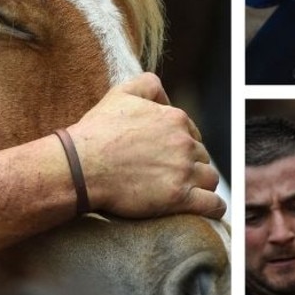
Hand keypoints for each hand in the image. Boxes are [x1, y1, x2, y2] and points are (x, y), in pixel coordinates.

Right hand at [66, 73, 224, 219]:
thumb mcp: (120, 93)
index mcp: (175, 119)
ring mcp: (182, 171)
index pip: (192, 134)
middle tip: (169, 175)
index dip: (181, 145)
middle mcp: (184, 143)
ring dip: (201, 185)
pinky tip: (206, 209)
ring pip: (210, 179)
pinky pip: (212, 204)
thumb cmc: (97, 132)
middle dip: (190, 165)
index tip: (166, 156)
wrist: (81, 166)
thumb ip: (148, 85)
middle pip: (202, 157)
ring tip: (185, 192)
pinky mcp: (178, 198)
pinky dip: (213, 208)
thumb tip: (166, 98)